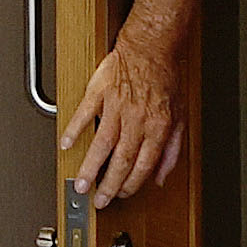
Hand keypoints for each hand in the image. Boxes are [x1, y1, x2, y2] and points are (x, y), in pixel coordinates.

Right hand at [58, 34, 184, 210]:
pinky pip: (85, 112)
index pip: (144, 164)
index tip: (122, 194)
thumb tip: (162, 176)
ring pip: (102, 143)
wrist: (152, 46)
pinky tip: (67, 143)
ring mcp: (116, 105)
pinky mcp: (100, 91)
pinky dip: (74, 128)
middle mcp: (137, 119)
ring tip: (80, 184)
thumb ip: (172, 149)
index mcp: (157, 127)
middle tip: (98, 200)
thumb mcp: (180, 116)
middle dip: (109, 185)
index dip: (132, 184)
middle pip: (122, 159)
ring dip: (90, 166)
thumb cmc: (165, 78)